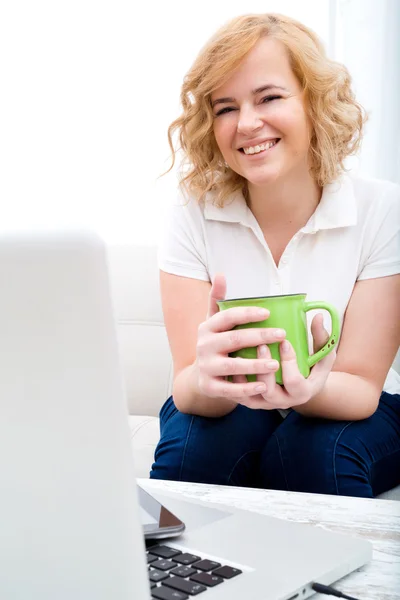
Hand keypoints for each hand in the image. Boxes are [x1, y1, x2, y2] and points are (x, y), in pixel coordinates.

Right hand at [195, 274, 285, 401]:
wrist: (200, 377)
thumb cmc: (216, 344)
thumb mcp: (214, 322)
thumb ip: (218, 300)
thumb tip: (220, 274)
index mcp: (207, 327)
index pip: (227, 316)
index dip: (247, 314)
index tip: (268, 313)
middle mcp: (204, 346)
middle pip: (234, 340)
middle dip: (259, 337)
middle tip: (282, 335)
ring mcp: (206, 367)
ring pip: (232, 366)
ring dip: (255, 365)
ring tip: (276, 363)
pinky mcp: (210, 387)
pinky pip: (229, 389)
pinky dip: (246, 389)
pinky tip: (263, 386)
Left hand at [232, 313, 336, 409]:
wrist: (300, 386)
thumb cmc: (313, 366)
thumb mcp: (323, 353)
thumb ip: (322, 337)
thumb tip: (318, 316)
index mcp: (303, 392)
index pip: (295, 382)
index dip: (289, 362)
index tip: (284, 341)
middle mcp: (283, 402)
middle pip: (270, 392)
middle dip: (264, 368)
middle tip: (261, 345)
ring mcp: (266, 404)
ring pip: (251, 396)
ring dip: (244, 375)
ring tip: (239, 353)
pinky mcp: (252, 401)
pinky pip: (239, 396)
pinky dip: (233, 381)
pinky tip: (230, 361)